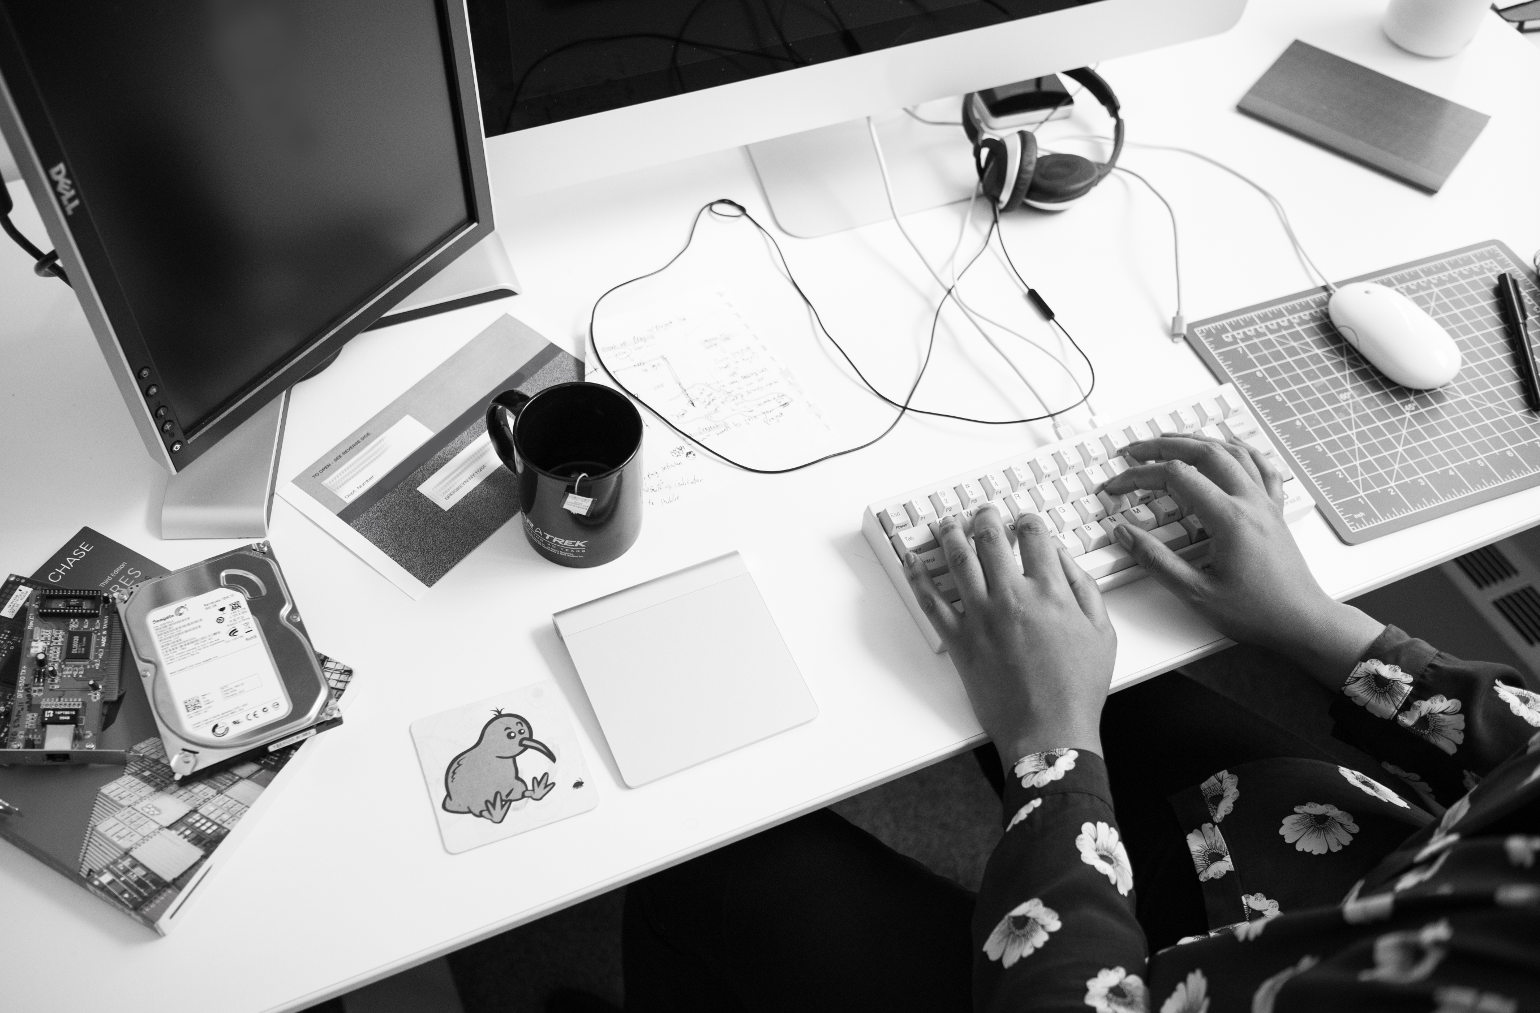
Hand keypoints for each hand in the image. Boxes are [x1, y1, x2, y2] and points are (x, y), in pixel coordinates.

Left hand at [904, 503, 1115, 764]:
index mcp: (1050, 591)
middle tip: (982, 512)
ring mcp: (981, 617)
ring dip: (949, 535)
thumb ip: (1084, 588)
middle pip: (990, 540)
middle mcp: (1012, 596)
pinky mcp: (959, 641)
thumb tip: (1063, 557)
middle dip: (985, 518)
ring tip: (947, 523)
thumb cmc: (1078, 688)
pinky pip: (931, 602)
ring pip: (957, 561)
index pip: (1033, 537)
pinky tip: (911, 561)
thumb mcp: (1102, 632)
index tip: (1022, 520)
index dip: (1026, 521)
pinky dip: (918, 578)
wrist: (1048, 731)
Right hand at [1101, 434, 1381, 679]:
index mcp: (1229, 519)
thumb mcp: (1196, 593)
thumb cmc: (1257, 613)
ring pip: (1232, 452)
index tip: (1116, 487)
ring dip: (1197, 440)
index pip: (1175, 477)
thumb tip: (1123, 533)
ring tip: (1170, 439)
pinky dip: (1241, 449)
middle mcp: (1250, 502)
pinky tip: (1230, 445)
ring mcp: (1265, 503)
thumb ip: (1155, 560)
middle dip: (1163, 445)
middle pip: (1203, 452)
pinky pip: (1261, 467)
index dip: (1139, 476)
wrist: (1303, 622)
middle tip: (1134, 450)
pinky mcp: (1274, 511)